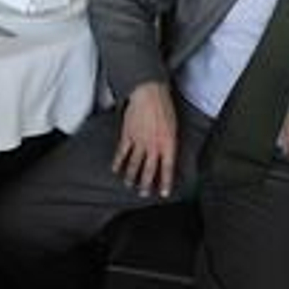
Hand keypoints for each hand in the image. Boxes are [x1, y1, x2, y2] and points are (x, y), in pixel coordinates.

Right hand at [112, 81, 177, 196]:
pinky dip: (118, 162)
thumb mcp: (173, 127)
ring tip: (129, 185)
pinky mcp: (128, 135)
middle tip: (144, 194)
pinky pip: (122, 152)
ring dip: (131, 176)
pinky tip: (115, 169)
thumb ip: (169, 143)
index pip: (167, 168)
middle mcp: (154, 145)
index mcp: (168, 144)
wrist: (149, 95)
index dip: (166, 182)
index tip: (164, 193)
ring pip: (134, 163)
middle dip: (146, 184)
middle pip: (149, 169)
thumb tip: (168, 154)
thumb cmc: (164, 107)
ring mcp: (139, 141)